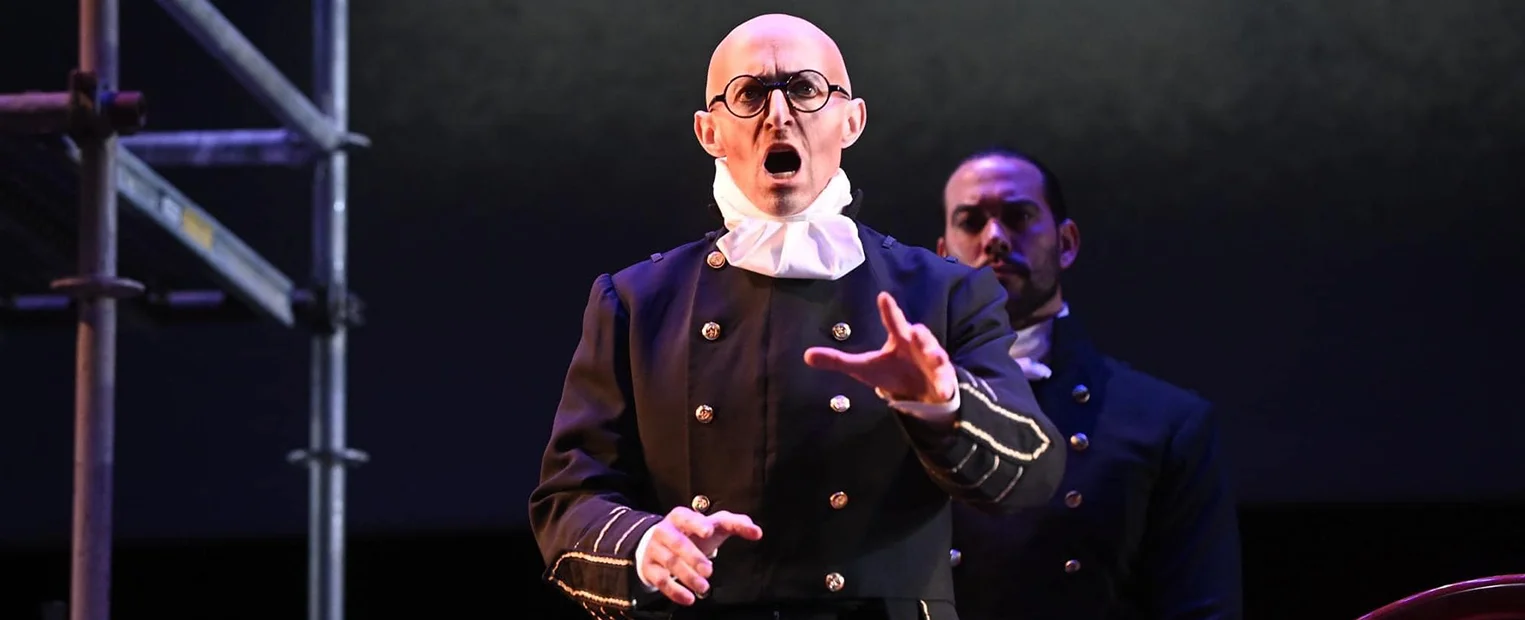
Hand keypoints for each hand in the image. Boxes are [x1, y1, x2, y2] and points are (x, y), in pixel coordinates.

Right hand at [638, 507, 762, 605]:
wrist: (657, 546)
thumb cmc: (693, 535)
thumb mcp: (712, 526)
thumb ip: (735, 525)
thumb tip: (757, 532)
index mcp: (680, 517)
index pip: (687, 517)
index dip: (697, 524)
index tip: (708, 531)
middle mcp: (665, 531)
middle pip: (678, 542)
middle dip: (693, 556)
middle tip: (709, 570)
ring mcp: (655, 549)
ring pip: (670, 562)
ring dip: (687, 576)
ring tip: (704, 587)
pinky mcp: (649, 568)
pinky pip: (660, 580)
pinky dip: (675, 591)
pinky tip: (689, 599)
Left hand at [804, 291, 955, 403]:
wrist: (919, 391)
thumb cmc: (891, 371)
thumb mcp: (863, 367)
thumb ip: (838, 360)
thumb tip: (806, 356)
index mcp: (900, 338)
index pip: (893, 321)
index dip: (889, 310)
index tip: (883, 296)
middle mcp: (918, 346)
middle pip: (920, 335)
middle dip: (921, 333)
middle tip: (916, 330)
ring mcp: (933, 362)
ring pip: (936, 355)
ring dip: (936, 355)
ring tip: (936, 356)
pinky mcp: (942, 380)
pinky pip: (945, 382)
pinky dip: (945, 385)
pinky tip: (943, 390)